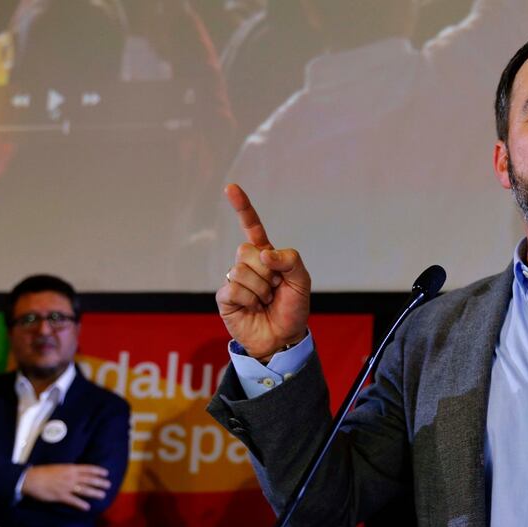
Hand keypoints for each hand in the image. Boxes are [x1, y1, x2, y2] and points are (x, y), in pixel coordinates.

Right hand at [20, 464, 110, 510]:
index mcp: (70, 468)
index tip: (106, 473)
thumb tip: (77, 472)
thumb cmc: (43, 472)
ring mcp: (66, 487)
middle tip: (108, 485)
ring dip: (95, 493)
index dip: (98, 471)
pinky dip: (81, 504)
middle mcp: (71, 477)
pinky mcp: (60, 496)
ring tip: (103, 495)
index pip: (88, 469)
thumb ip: (69, 470)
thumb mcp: (59, 468)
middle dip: (100, 482)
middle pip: (89, 479)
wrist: (31, 479)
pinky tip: (87, 507)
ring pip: (84, 490)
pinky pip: (73, 501)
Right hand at [217, 184, 310, 360]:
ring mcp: (235, 279)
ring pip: (241, 270)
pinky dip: (249, 299)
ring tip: (265, 301)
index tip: (230, 188)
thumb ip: (291, 261)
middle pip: (247, 250)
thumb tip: (265, 253)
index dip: (242, 208)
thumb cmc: (293, 309)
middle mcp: (248, 264)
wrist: (283, 338)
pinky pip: (234, 288)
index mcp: (266, 255)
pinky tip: (253, 308)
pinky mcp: (225, 297)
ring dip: (260, 289)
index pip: (252, 227)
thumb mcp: (302, 282)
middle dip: (267, 271)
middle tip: (274, 289)